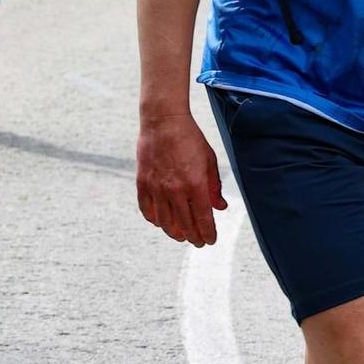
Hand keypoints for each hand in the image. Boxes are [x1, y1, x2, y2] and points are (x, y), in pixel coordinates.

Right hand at [136, 111, 226, 246]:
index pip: (203, 220)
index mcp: (195, 184)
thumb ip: (214, 187)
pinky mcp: (143, 183)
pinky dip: (154, 220)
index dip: (208, 234)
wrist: (164, 121)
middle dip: (193, 238)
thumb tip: (220, 207)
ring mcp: (157, 188)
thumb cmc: (190, 139)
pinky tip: (160, 222)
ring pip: (164, 222)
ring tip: (180, 235)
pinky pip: (146, 209)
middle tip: (197, 242)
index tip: (210, 240)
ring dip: (174, 233)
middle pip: (184, 225)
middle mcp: (175, 190)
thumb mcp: (209, 161)